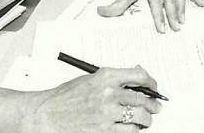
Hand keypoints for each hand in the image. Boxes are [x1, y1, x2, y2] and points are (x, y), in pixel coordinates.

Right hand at [31, 66, 163, 131]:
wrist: (47, 115)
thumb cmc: (65, 98)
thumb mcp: (91, 79)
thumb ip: (113, 78)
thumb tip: (135, 77)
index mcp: (105, 77)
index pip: (139, 76)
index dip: (151, 82)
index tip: (153, 87)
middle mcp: (108, 94)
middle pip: (143, 98)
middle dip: (153, 104)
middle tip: (156, 106)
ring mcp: (107, 114)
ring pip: (139, 117)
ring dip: (146, 119)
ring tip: (146, 119)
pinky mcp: (104, 131)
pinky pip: (129, 132)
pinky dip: (134, 131)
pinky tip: (133, 128)